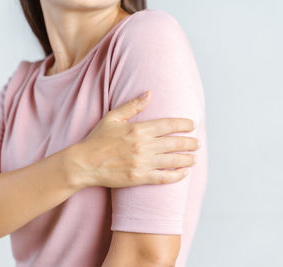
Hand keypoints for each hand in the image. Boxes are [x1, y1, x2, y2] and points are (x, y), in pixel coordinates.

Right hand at [68, 90, 199, 187]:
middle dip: (190, 142)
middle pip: (175, 143)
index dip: (183, 124)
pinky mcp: (139, 178)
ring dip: (187, 159)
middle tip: (197, 143)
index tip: (192, 125)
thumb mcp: (113, 118)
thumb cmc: (97, 139)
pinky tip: (183, 173)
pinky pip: (163, 178)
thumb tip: (149, 93)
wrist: (84, 163)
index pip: (168, 124)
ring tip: (194, 158)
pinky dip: (176, 176)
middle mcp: (143, 146)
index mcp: (138, 129)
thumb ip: (132, 105)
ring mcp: (142, 163)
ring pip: (173, 161)